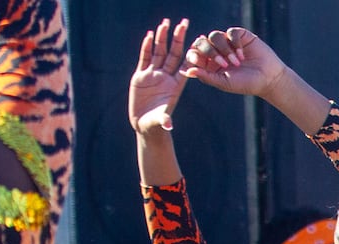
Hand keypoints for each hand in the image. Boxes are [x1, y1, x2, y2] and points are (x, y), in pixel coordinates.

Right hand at [129, 19, 190, 135]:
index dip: (191, 53)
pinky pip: (144, 58)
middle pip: (173, 54)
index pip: (185, 66)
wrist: (144, 125)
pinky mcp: (141, 76)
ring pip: (159, 53)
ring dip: (162, 38)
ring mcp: (153, 75)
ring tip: (165, 23)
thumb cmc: (156, 124)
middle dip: (177, 39)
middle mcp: (165, 78)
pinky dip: (146, 47)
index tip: (197, 40)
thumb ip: (164, 120)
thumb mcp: (160, 121)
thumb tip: (168, 125)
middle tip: (182, 24)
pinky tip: (148, 35)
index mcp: (175, 86)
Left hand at [183, 26, 290, 98]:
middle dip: (209, 51)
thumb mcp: (224, 82)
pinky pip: (230, 32)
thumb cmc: (245, 84)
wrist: (268, 78)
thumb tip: (186, 71)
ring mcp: (227, 42)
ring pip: (214, 35)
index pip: (193, 54)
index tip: (200, 62)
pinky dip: (235, 43)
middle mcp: (216, 51)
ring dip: (224, 49)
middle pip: (201, 42)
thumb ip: (205, 76)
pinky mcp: (239, 35)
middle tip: (223, 63)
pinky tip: (242, 55)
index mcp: (208, 63)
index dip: (194, 55)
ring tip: (236, 62)